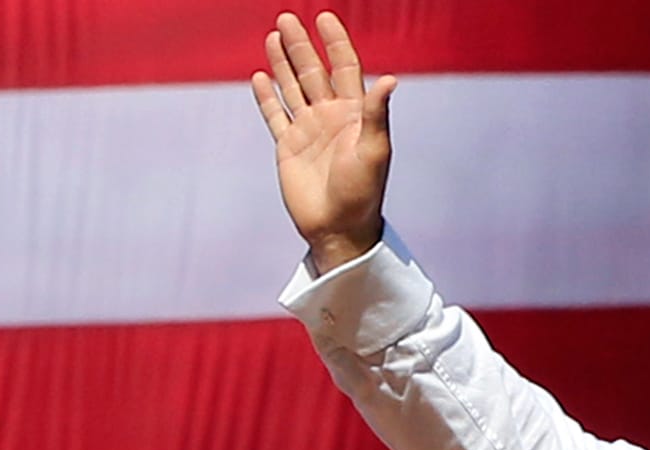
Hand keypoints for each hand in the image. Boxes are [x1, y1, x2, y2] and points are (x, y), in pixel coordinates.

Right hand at [251, 11, 396, 272]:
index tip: (326, 18)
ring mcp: (309, 130)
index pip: (345, 68)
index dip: (336, 43)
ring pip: (293, 88)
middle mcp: (331, 117)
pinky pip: (275, 115)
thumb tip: (390, 79)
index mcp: (356, 114)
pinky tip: (259, 76)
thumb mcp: (373, 150)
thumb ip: (377, 114)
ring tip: (273, 36)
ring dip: (283, 63)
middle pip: (314, 72)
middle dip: (302, 45)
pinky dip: (267, 97)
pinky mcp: (289, 146)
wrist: (338, 227)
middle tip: (287, 18)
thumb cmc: (362, 191)